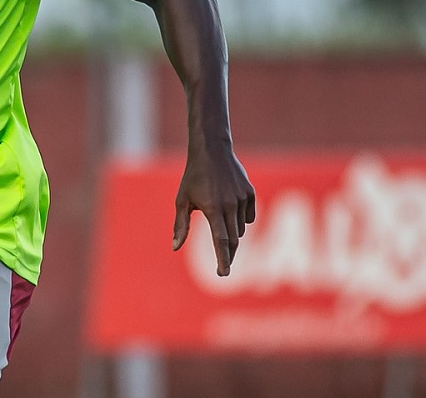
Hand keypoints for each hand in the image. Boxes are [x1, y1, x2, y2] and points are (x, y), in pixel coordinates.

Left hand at [172, 139, 255, 275]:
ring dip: (231, 234)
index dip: (222, 260)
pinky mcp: (250, 194)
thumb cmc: (193, 177)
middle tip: (223, 267)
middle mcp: (230, 205)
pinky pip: (248, 217)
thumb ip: (180, 225)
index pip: (220, 242)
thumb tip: (174, 247)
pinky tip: (230, 212)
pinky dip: (240, 221)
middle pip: (233, 240)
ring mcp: (243, 199)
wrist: (211, 151)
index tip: (223, 274)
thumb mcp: (182, 200)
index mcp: (213, 209)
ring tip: (219, 222)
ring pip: (240, 228)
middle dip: (228, 256)